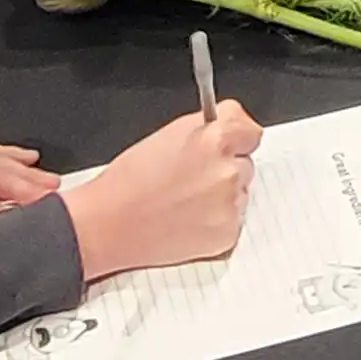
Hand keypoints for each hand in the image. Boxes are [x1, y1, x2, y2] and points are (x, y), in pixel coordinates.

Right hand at [62, 103, 263, 279]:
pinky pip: (233, 221)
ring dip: (221, 195)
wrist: (109, 224)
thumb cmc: (129, 180)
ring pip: (239, 193)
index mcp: (216, 141)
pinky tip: (186, 220)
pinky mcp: (227, 235)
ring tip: (183, 200)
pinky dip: (215, 221)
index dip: (236, 136)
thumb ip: (207, 126)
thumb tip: (229, 123)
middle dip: (224, 167)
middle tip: (190, 177)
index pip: (251, 131)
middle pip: (244, 163)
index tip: (227, 142)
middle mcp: (229, 173)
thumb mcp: (168, 133)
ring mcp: (230, 207)